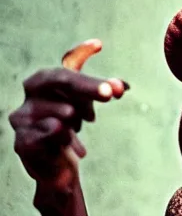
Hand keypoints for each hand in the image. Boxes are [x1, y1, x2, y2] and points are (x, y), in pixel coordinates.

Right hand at [8, 39, 127, 191]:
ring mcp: (23, 116)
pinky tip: (73, 147)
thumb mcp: (84, 108)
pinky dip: (68, 140)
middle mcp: (30, 92)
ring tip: (77, 128)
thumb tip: (124, 86)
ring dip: (76, 121)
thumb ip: (101, 93)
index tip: (99, 45)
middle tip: (112, 92)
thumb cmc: (68, 133)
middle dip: (87, 85)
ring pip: (62, 111)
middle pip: (60, 79)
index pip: (66, 62)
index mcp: (45, 80)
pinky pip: (55, 133)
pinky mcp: (23, 141)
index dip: (81, 52)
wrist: (56, 171)